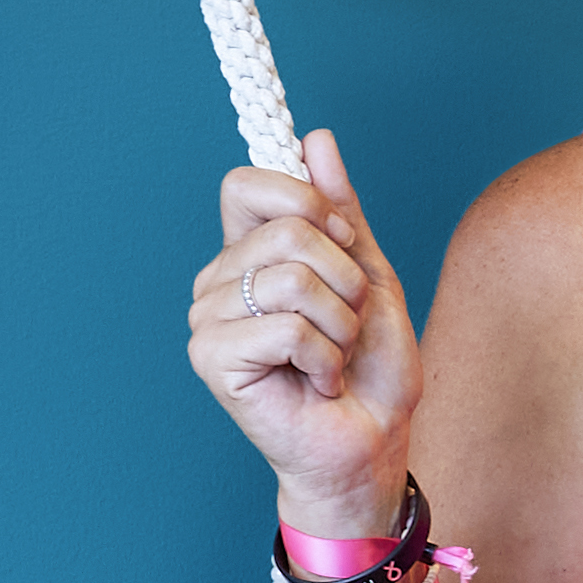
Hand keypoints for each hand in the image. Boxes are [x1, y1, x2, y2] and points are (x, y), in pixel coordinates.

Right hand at [186, 130, 421, 547]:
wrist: (374, 443)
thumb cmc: (370, 370)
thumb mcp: (370, 278)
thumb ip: (342, 212)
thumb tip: (316, 139)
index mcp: (249, 253)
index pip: (247, 183)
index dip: (305, 200)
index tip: (342, 239)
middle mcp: (219, 279)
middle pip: (288, 230)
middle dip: (346, 279)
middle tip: (348, 325)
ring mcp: (208, 318)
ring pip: (292, 278)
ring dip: (340, 324)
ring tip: (333, 358)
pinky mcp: (211, 358)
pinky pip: (286, 327)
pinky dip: (324, 358)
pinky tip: (317, 382)